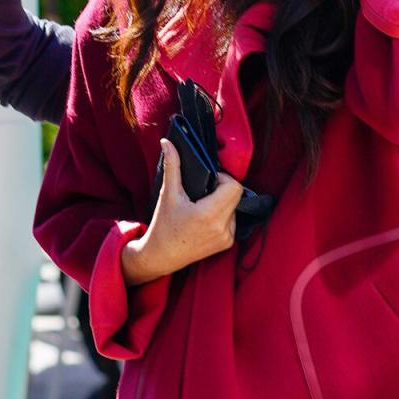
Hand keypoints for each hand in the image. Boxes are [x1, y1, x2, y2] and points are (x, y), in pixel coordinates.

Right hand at [121, 139, 240, 283]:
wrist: (162, 255)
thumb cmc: (163, 226)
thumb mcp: (168, 195)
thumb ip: (172, 166)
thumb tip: (167, 143)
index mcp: (208, 214)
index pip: (234, 187)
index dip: (223, 179)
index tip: (208, 181)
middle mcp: (221, 228)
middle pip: (236, 195)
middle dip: (223, 189)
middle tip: (205, 191)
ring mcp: (226, 237)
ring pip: (235, 207)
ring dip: (223, 203)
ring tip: (203, 206)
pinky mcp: (227, 244)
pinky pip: (232, 221)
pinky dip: (222, 216)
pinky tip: (206, 219)